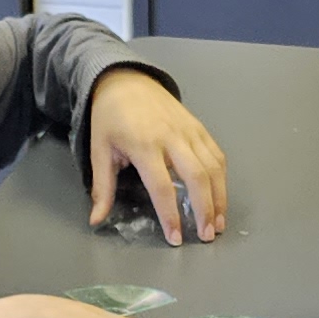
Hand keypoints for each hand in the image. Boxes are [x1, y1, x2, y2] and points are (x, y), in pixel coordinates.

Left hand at [86, 68, 229, 243]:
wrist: (126, 80)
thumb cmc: (110, 117)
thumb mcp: (100, 151)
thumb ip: (102, 188)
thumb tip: (96, 220)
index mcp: (144, 145)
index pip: (162, 187)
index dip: (171, 215)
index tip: (176, 238)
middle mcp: (172, 138)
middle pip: (196, 178)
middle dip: (205, 210)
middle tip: (207, 236)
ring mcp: (189, 131)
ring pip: (213, 167)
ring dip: (219, 198)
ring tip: (218, 223)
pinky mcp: (199, 127)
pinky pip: (217, 155)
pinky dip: (222, 178)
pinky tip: (220, 197)